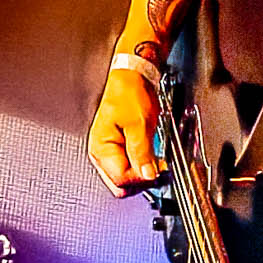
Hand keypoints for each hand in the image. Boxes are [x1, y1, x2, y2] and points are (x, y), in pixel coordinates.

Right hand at [88, 67, 161, 193]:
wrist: (132, 78)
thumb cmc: (129, 94)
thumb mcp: (139, 124)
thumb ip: (142, 152)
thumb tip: (147, 175)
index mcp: (101, 148)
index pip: (120, 178)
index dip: (142, 178)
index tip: (159, 172)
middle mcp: (102, 154)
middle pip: (120, 184)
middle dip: (141, 181)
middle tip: (161, 171)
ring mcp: (110, 153)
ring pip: (125, 180)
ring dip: (143, 176)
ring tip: (159, 166)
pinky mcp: (120, 150)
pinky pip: (129, 169)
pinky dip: (142, 169)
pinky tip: (153, 163)